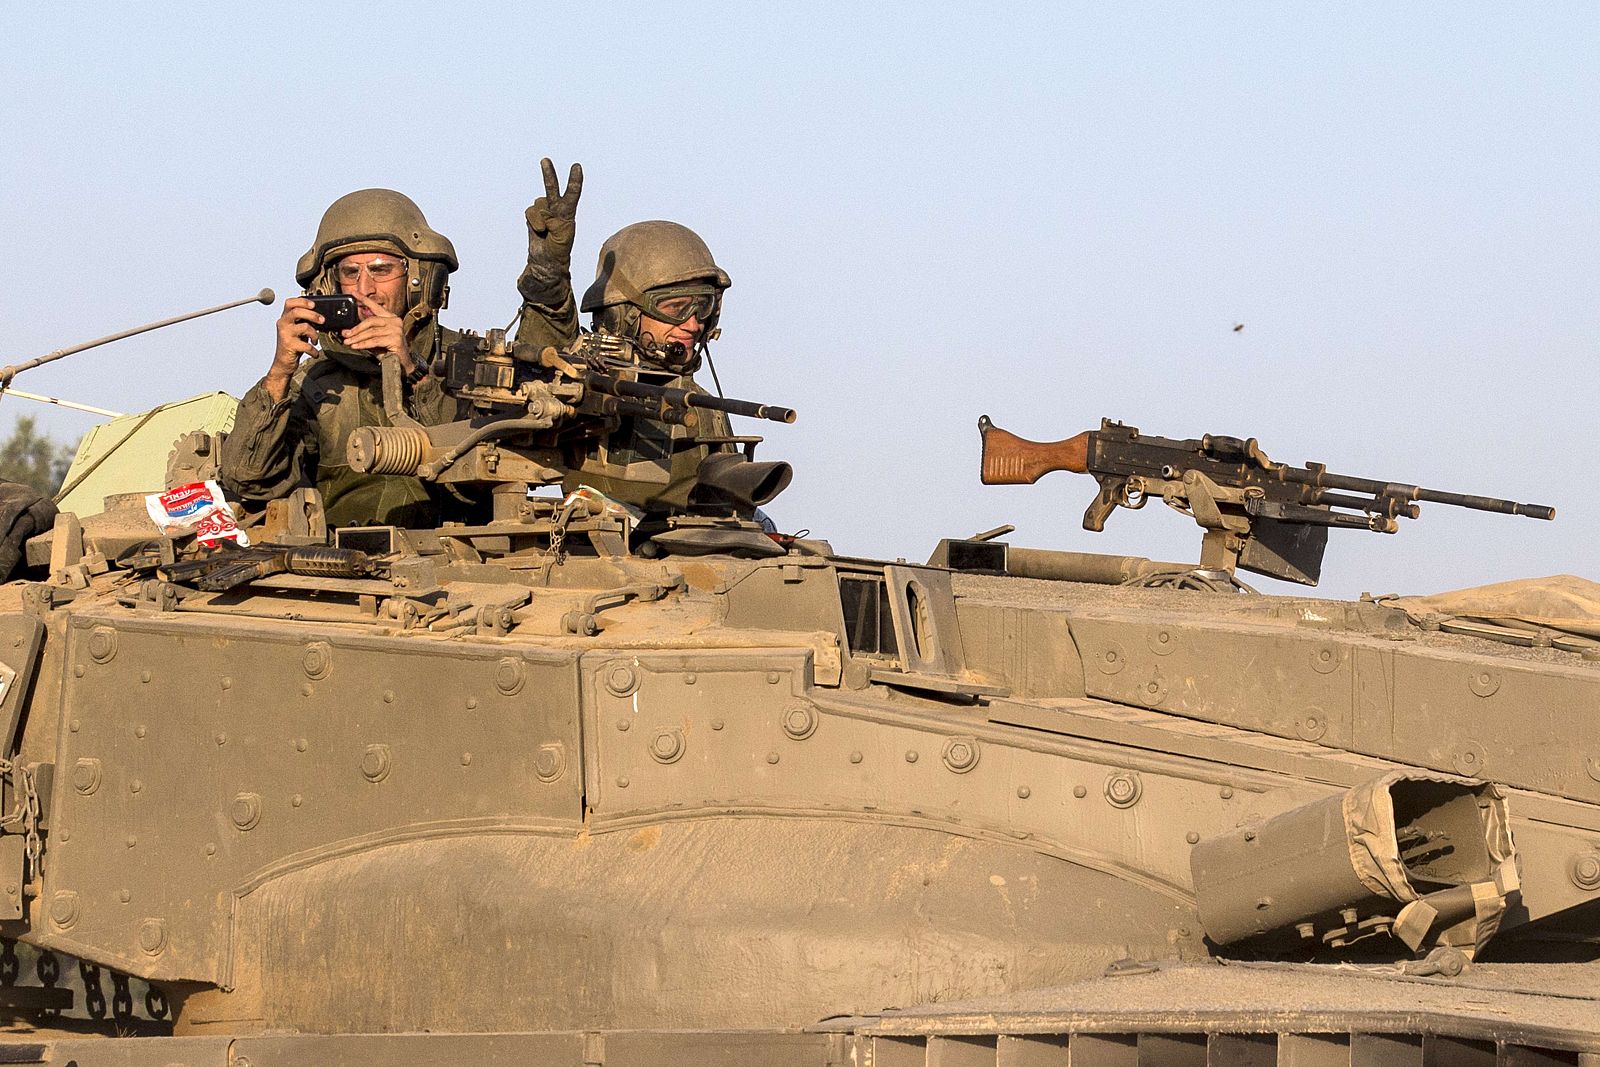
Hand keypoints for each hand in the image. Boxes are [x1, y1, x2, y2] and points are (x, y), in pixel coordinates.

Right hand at [266, 297, 323, 402]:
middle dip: (313, 314)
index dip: (302, 301)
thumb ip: (304, 322)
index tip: (314, 304)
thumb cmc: (293, 345)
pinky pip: (307, 345)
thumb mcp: (297, 330)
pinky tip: (314, 353)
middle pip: (297, 312)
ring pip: (304, 327)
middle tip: (322, 320)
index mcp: (285, 318)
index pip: (289, 303)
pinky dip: (314, 350)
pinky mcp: (289, 346)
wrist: (284, 363)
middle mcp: (283, 324)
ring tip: (315, 340)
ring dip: (315, 334)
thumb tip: (321, 316)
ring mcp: (285, 334)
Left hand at [339, 294, 414, 372]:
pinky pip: (374, 341)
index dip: (364, 299)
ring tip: (348, 342)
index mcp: (391, 318)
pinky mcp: (395, 339)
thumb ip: (365, 332)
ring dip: (357, 338)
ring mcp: (396, 329)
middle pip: (371, 321)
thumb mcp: (375, 338)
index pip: (375, 306)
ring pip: (371, 332)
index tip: (353, 293)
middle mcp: (395, 321)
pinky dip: (363, 344)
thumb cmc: (389, 351)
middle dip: (356, 328)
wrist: (401, 364)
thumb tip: (347, 331)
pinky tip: (356, 346)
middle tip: (346, 334)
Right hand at [519, 158, 582, 301]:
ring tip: (545, 232)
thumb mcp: (562, 236)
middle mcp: (556, 211)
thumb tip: (543, 212)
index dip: (574, 181)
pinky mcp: (534, 218)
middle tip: (545, 160)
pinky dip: (533, 220)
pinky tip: (538, 231)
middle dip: (548, 174)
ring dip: (539, 218)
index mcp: (568, 214)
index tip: (577, 166)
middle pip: (552, 189)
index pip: (572, 195)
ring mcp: (544, 214)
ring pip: (538, 203)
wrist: (546, 262)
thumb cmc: (559, 251)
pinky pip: (530, 211)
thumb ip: (554, 221)